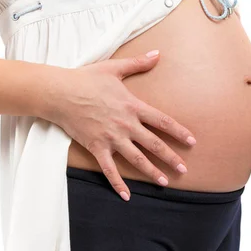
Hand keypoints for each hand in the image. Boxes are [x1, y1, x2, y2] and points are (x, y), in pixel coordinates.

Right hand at [42, 50, 195, 200]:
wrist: (58, 92)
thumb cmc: (86, 79)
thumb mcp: (114, 68)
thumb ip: (138, 63)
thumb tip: (157, 54)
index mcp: (133, 106)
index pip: (162, 121)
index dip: (179, 132)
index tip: (192, 142)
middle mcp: (126, 125)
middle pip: (154, 144)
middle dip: (171, 158)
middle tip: (184, 170)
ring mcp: (111, 138)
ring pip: (136, 159)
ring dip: (152, 171)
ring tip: (164, 182)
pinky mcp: (96, 147)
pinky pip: (109, 169)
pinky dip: (118, 184)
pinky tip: (127, 196)